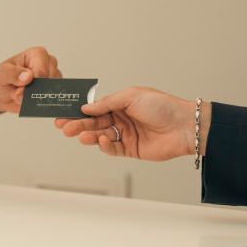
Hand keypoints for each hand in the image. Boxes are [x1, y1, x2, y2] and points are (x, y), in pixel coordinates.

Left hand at [0, 46, 61, 112]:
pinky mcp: (51, 93)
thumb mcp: (1, 74)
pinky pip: (51, 101)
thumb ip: (13, 74)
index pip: (42, 69)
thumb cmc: (3, 78)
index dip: (33, 80)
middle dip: (34, 91)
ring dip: (36, 98)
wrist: (1, 93)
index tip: (22, 86)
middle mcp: (48, 65)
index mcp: (37, 55)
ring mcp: (52, 80)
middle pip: (50, 81)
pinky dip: (38, 103)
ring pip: (52, 92)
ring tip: (22, 96)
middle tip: (20, 93)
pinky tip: (29, 102)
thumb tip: (27, 77)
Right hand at [55, 87, 210, 160]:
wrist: (183, 126)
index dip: (79, 112)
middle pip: (94, 123)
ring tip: (80, 136)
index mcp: (120, 104)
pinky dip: (106, 146)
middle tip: (65, 128)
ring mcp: (125, 135)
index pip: (95, 109)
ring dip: (89, 136)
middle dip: (79, 125)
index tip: (64, 115)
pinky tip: (103, 140)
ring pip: (101, 136)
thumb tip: (86, 108)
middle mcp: (121, 119)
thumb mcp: (131, 96)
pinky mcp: (131, 149)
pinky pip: (113, 149)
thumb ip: (107, 103)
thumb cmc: (161, 106)